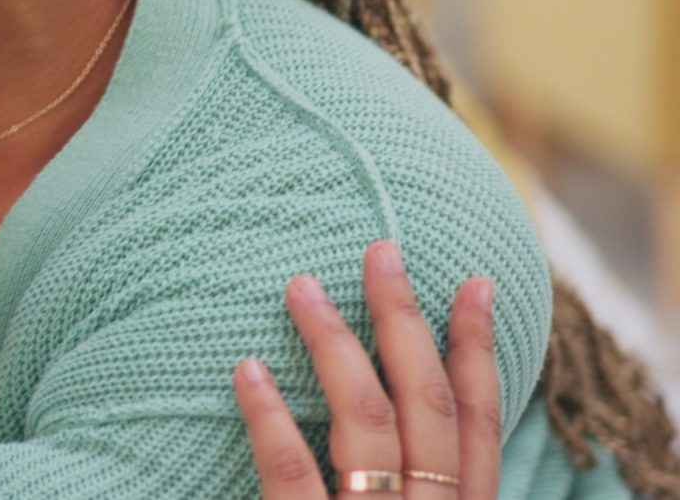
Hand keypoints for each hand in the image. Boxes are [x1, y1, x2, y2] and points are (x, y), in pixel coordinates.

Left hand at [234, 241, 499, 499]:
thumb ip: (412, 485)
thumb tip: (399, 414)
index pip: (479, 424)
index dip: (478, 352)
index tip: (475, 284)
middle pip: (426, 403)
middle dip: (405, 320)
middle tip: (381, 251)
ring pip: (367, 420)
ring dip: (335, 343)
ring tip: (301, 287)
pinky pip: (292, 471)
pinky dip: (270, 417)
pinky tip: (249, 370)